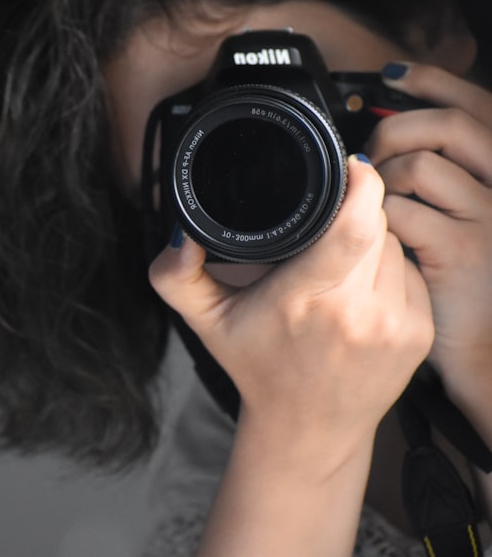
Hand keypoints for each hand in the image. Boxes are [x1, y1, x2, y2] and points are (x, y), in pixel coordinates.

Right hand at [149, 156, 433, 466]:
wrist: (308, 428)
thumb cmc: (256, 365)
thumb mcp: (204, 320)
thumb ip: (175, 275)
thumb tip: (180, 234)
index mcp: (302, 302)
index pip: (352, 228)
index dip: (360, 185)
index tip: (350, 165)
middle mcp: (355, 314)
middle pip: (375, 225)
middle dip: (354, 211)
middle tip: (324, 223)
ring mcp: (393, 325)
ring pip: (395, 244)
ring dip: (371, 238)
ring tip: (333, 261)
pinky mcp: (419, 332)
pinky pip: (410, 270)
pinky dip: (387, 265)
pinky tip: (358, 286)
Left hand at [367, 63, 491, 381]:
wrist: (485, 346)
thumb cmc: (466, 278)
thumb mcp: (466, 216)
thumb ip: (445, 174)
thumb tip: (391, 135)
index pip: (481, 106)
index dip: (438, 82)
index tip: (396, 74)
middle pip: (450, 126)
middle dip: (397, 130)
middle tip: (373, 155)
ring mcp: (490, 218)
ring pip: (421, 166)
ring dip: (383, 179)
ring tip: (377, 204)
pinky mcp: (463, 250)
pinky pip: (404, 213)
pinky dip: (379, 219)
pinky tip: (378, 233)